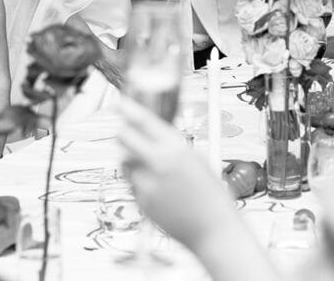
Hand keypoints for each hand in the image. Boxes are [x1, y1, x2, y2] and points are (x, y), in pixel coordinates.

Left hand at [119, 98, 236, 253]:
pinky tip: (157, 188)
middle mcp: (159, 163)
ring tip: (151, 167)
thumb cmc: (211, 195)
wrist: (214, 230)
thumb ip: (172, 145)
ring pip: (125, 161)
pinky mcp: (142, 201)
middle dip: (124, 133)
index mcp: (176, 148)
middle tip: (126, 133)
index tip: (119, 104)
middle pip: (125, 138)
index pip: (144, 121)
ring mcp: (148, 183)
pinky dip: (138, 181)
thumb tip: (151, 132)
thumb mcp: (195, 159)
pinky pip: (132, 183)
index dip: (128, 109)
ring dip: (130, 159)